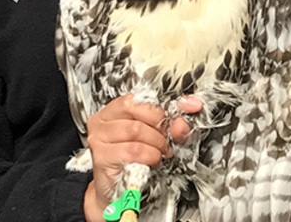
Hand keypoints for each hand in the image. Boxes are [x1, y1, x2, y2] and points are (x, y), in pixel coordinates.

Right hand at [82, 94, 202, 219]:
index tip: (186, 111)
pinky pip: (134, 150)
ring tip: (160, 153)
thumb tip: (191, 106)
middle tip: (167, 141)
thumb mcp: (157, 136)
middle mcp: (103, 120)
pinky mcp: (102, 156)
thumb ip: (174, 121)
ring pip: (136, 130)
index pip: (139, 97)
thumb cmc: (134, 162)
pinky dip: (150, 156)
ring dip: (156, 143)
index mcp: (114, 110)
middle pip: (138, 110)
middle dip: (160, 127)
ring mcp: (99, 138)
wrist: (117, 193)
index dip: (164, 106)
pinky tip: (152, 161)